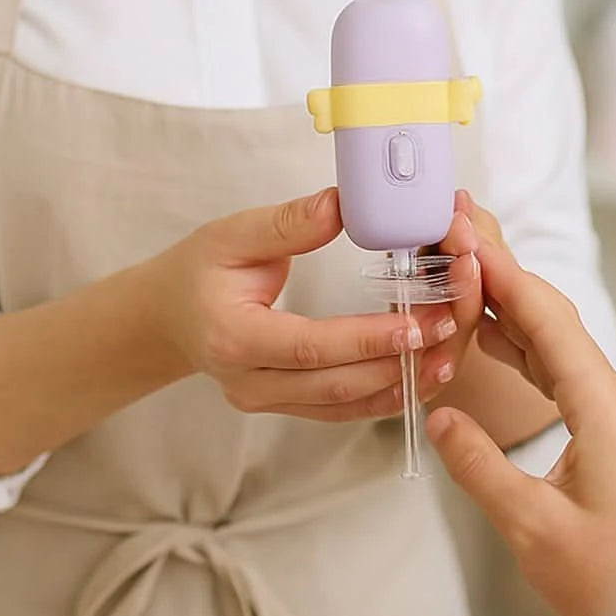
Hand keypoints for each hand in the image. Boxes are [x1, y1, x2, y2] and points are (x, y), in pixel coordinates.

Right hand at [146, 188, 467, 421]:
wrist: (167, 316)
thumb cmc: (198, 270)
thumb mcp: (231, 234)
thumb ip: (287, 224)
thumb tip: (342, 205)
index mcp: (235, 338)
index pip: (310, 347)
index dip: (366, 338)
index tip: (416, 321)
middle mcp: (250, 383)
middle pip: (336, 384)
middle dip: (398, 359)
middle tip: (448, 327)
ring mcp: (267, 401)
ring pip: (344, 404)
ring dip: (400, 382)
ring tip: (448, 353)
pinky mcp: (285, 406)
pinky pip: (341, 410)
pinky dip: (384, 396)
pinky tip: (420, 374)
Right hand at [426, 212, 615, 615]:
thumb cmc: (615, 577)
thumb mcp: (534, 527)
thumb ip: (481, 468)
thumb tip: (438, 417)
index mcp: (601, 405)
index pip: (548, 321)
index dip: (506, 277)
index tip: (469, 241)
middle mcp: (610, 396)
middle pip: (553, 320)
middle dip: (505, 279)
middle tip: (459, 246)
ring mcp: (609, 411)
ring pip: (555, 342)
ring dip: (511, 311)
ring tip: (463, 283)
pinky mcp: (602, 428)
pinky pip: (557, 370)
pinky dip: (520, 347)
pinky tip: (491, 340)